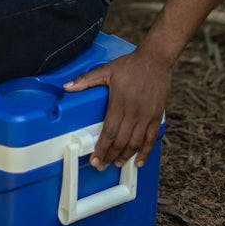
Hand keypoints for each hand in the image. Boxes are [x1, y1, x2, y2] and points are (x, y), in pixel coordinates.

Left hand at [63, 48, 169, 169]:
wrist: (156, 59)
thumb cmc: (130, 64)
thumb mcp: (106, 69)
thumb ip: (86, 80)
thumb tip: (67, 87)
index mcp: (120, 102)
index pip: (109, 131)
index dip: (101, 148)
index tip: (94, 158)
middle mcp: (134, 111)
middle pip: (121, 141)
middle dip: (110, 156)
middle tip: (101, 165)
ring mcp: (147, 115)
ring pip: (136, 143)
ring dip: (125, 156)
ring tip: (116, 163)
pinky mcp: (157, 116)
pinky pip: (151, 139)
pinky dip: (145, 152)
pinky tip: (138, 161)